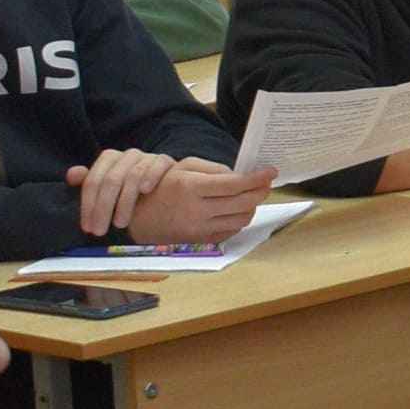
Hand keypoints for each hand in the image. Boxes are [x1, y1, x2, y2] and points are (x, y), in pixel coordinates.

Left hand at [71, 145, 174, 238]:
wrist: (166, 188)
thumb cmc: (132, 191)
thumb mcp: (109, 188)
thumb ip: (90, 182)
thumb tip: (71, 175)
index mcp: (109, 159)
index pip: (93, 181)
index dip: (87, 205)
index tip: (87, 227)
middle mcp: (127, 156)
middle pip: (111, 180)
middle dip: (103, 208)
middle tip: (99, 232)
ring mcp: (147, 157)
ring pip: (132, 176)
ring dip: (124, 202)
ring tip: (120, 224)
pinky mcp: (166, 161)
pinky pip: (158, 164)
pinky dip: (151, 176)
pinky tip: (145, 191)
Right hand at [125, 160, 272, 246]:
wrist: (138, 217)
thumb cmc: (161, 186)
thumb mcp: (183, 167)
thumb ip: (214, 168)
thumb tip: (240, 176)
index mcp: (191, 187)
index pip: (235, 184)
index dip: (257, 178)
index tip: (271, 171)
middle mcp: (197, 210)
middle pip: (243, 203)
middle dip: (261, 191)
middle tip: (266, 182)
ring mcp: (199, 229)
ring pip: (241, 219)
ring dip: (253, 206)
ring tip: (253, 195)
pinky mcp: (201, 241)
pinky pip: (231, 231)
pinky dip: (240, 219)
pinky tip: (238, 209)